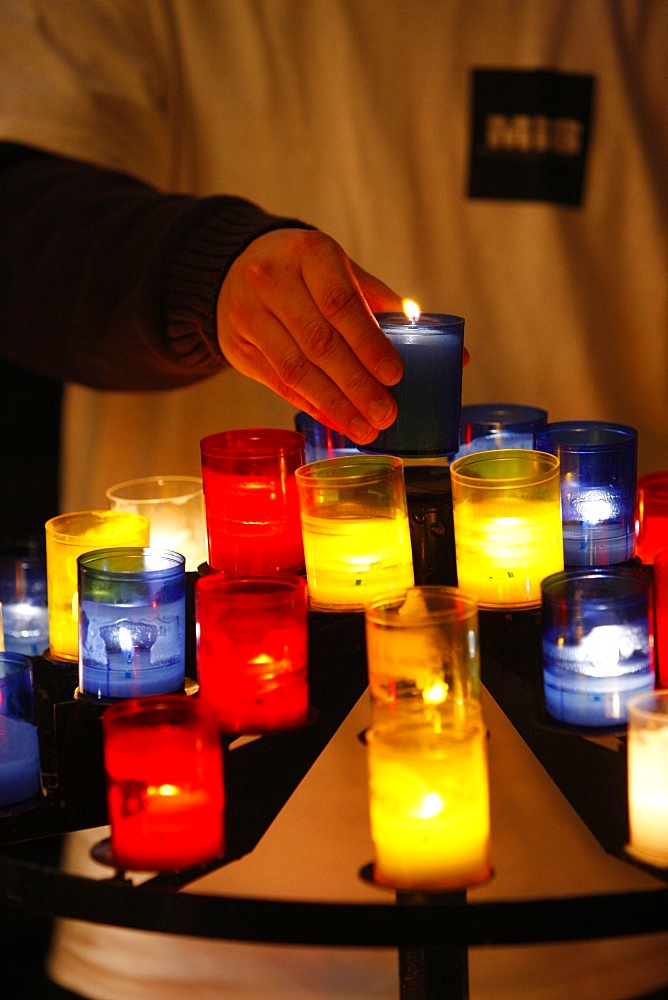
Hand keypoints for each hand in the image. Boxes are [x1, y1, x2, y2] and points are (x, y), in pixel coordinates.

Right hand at [216, 228, 404, 444]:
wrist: (236, 268)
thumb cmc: (302, 271)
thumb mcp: (335, 266)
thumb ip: (373, 297)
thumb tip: (417, 330)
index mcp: (308, 252)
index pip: (340, 303)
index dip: (368, 342)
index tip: (394, 375)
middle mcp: (272, 280)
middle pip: (318, 342)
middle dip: (356, 384)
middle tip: (385, 413)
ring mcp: (249, 315)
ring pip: (296, 370)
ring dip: (335, 404)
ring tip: (364, 428)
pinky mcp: (238, 347)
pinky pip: (279, 384)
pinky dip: (311, 406)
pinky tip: (336, 421)